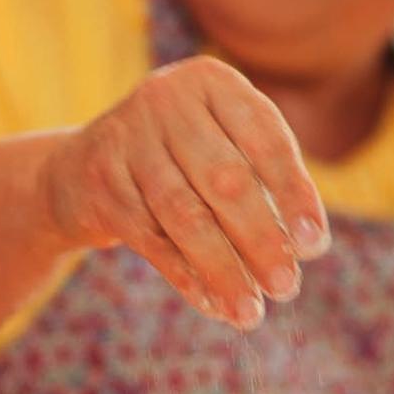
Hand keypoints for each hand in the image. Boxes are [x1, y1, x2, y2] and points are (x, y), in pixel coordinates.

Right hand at [44, 56, 329, 328]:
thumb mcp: (218, 143)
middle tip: (286, 287)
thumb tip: (301, 245)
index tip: (314, 246)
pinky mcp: (100, 184)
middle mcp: (165, 100)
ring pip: (185, 216)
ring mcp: (126, 141)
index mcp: (210, 81)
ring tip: (249, 312)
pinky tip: (211, 304)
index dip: (293, 195)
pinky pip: (150, 239)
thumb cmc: (176, 159)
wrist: (79, 170)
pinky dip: (185, 276)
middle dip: (260, 240)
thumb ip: (259, 175)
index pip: (265, 140)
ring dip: (222, 269)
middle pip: (224, 180)